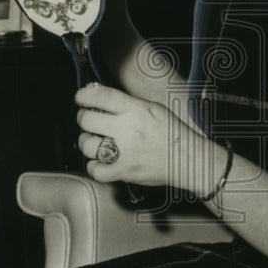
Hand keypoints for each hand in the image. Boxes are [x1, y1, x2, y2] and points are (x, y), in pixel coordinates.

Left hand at [75, 84, 212, 192]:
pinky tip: (100, 161)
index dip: (83, 96)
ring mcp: (124, 152)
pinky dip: (94, 166)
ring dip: (87, 142)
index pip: (99, 96)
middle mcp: (127, 129)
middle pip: (86, 120)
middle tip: (89, 121)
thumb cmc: (171, 132)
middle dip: (84, 118)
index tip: (81, 99)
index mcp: (135, 109)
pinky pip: (95, 170)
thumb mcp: (152, 107)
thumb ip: (126, 103)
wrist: (187, 158)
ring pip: (87, 145)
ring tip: (94, 141)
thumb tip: (99, 98)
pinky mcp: (124, 172)